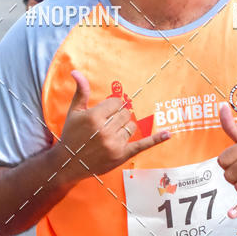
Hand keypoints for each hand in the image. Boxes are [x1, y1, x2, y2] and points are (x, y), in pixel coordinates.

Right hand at [54, 71, 169, 181]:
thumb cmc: (71, 135)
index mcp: (93, 117)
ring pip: (131, 127)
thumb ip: (80, 92)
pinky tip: (168, 134)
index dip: (112, 106)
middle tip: (107, 124)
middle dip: (118, 117)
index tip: (106, 112)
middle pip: (125, 114)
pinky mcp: (121, 155)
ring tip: (111, 133)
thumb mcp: (74, 112)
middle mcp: (104, 130)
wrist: (68, 163)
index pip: (116, 103)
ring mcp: (114, 143)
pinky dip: (156, 139)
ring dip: (125, 128)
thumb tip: (76, 72)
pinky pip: (142, 145)